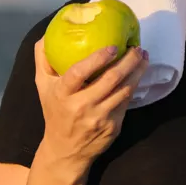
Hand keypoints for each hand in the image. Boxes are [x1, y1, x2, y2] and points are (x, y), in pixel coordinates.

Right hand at [34, 39, 148, 168]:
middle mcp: (81, 107)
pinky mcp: (113, 127)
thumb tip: (49, 33)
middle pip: (110, 79)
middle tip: (137, 47)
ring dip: (137, 71)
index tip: (113, 47)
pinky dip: (134, 85)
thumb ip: (43, 59)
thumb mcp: (42, 86)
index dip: (97, 59)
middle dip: (128, 61)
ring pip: (124, 90)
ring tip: (143, 57)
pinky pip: (126, 102)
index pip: (79, 73)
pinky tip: (138, 74)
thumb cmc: (55, 111)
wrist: (65, 151)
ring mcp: (99, 118)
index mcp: (62, 94)